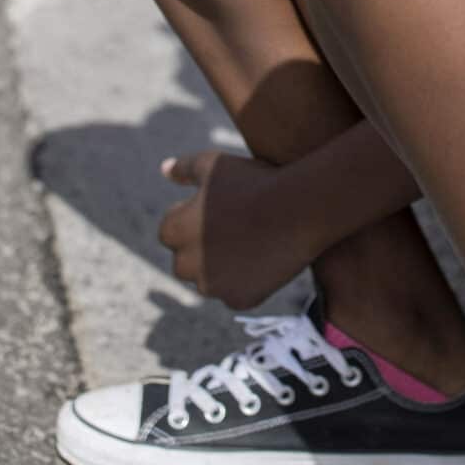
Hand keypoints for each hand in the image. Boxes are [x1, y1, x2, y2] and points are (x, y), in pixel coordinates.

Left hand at [157, 148, 321, 308]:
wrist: (299, 208)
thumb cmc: (253, 181)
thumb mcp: (214, 164)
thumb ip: (184, 168)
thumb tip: (165, 169)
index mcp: (172, 231)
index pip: (170, 232)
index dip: (194, 219)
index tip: (220, 209)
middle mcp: (185, 265)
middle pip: (186, 260)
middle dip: (202, 249)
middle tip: (234, 228)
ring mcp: (212, 286)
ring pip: (210, 280)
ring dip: (221, 267)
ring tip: (250, 241)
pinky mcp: (239, 300)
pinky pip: (235, 293)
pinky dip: (246, 281)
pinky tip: (263, 259)